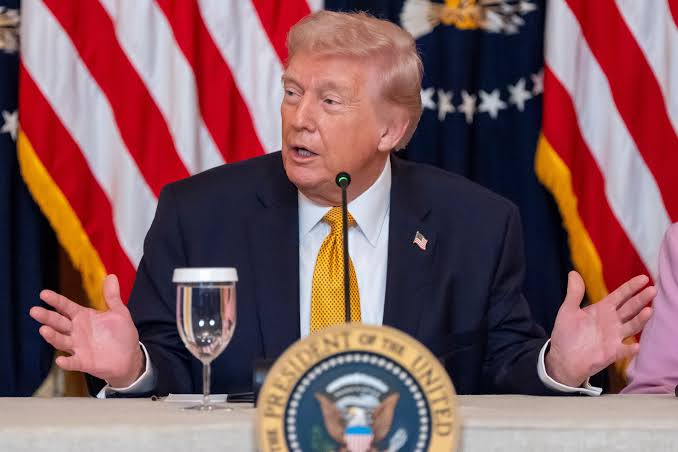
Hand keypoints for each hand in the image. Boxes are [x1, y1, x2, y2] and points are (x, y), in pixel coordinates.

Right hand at [29, 275, 143, 387]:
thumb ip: (112, 297)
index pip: (66, 307)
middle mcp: (77, 331)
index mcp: (83, 317)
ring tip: (43, 330)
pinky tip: (60, 360)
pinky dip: (67, 362)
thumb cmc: (121, 334)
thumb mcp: (119, 313)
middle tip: (34, 310)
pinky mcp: (84, 362)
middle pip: (59, 323)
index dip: (56, 300)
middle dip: (47, 317)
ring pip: (61, 341)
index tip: (44, 294)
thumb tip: (111, 276)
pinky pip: (73, 362)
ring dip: (52, 336)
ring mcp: (78, 347)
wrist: (129, 357)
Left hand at [546, 271, 654, 386]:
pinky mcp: (612, 353)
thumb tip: (573, 273)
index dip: (631, 287)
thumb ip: (574, 293)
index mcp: (602, 309)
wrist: (563, 358)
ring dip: (640, 320)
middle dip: (641, 299)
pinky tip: (636, 346)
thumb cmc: (567, 333)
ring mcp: (614, 337)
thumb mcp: (568, 311)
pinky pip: (624, 350)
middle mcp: (612, 322)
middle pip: (630, 308)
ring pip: (632, 326)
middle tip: (652, 290)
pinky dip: (630, 349)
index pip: (620, 296)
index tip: (644, 278)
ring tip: (648, 311)